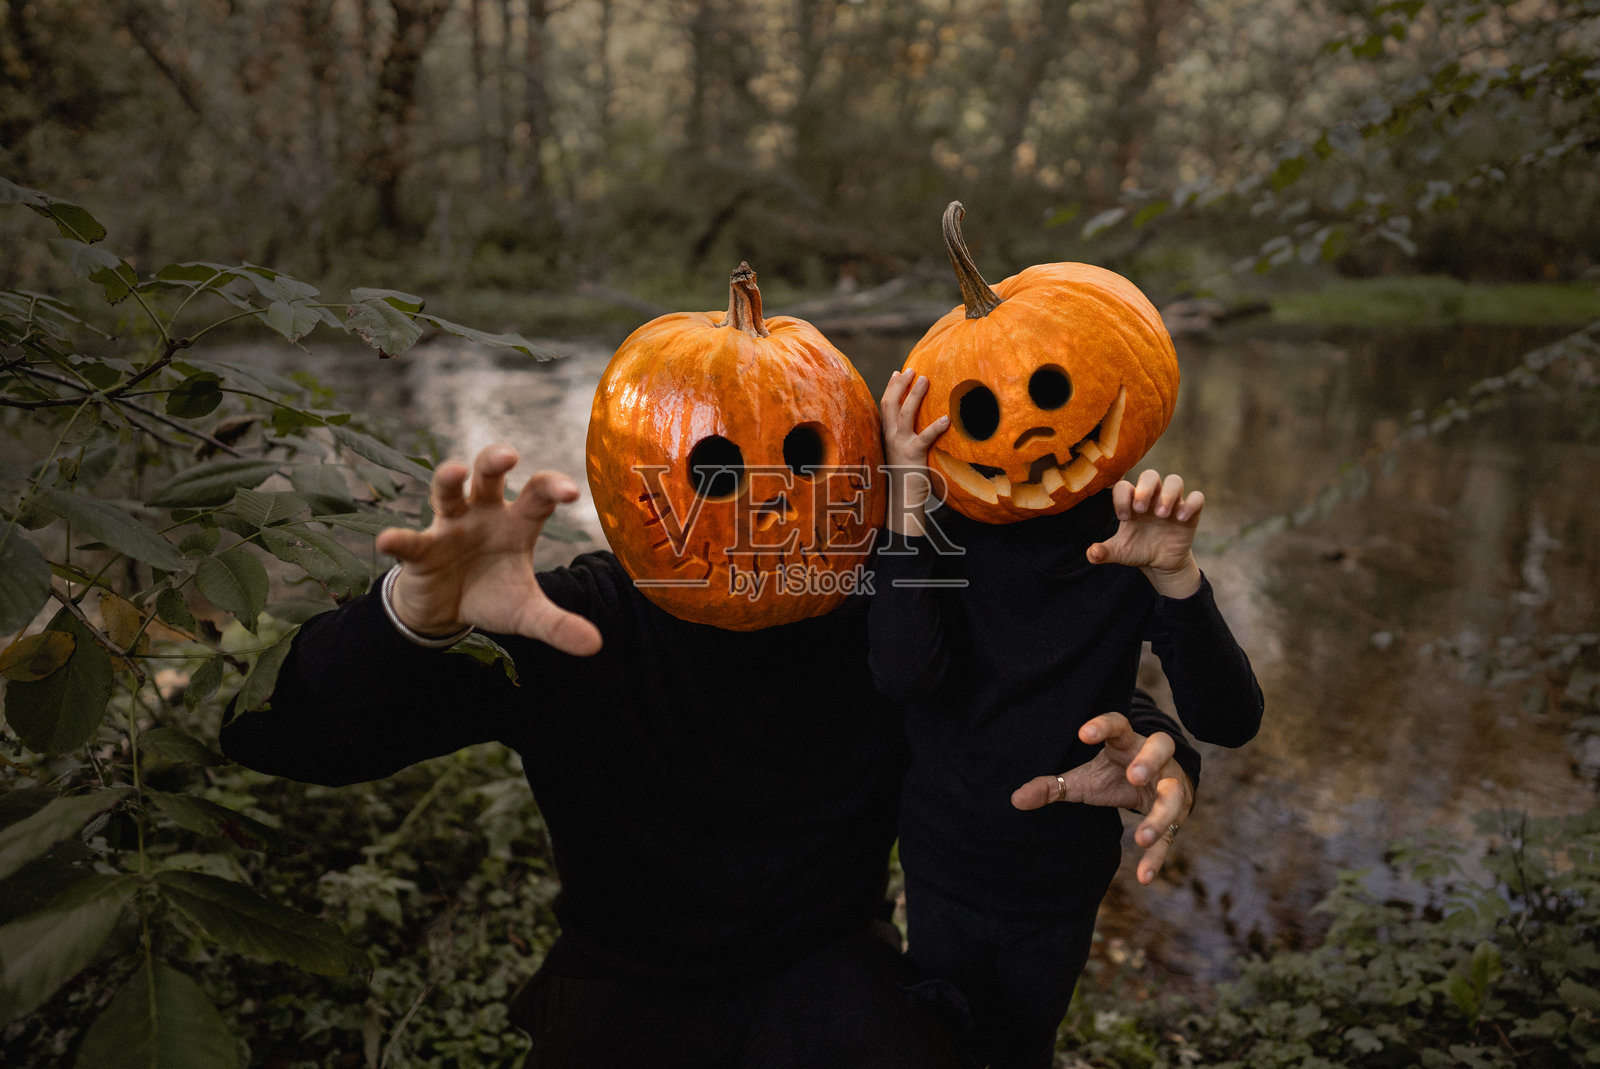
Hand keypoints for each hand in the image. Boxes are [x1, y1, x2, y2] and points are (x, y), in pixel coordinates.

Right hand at [374, 444, 601, 655]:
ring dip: (448, 479)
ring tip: (454, 471)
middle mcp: (483, 514)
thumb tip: (595, 646)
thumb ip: (558, 625)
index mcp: (517, 523)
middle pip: (489, 476)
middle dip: (496, 460)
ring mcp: (450, 526)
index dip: (553, 487)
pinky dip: (399, 540)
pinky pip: (409, 541)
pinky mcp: (421, 549)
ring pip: (448, 493)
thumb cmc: (493, 596)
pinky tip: (388, 541)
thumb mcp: (527, 613)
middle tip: (510, 456)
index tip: (571, 492)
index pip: (538, 495)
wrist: (447, 613)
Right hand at [880, 370, 948, 535]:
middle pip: (890, 404)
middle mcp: (889, 437)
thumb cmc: (903, 477)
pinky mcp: (913, 455)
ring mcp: (900, 445)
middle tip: (912, 370)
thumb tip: (915, 425)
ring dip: (914, 395)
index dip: (890, 387)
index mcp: (886, 435)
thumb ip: (904, 437)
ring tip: (925, 380)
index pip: (884, 405)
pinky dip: (935, 427)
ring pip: (904, 414)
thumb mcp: (900, 453)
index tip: (897, 372)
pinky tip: (946, 419)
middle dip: (900, 385)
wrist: (900, 501)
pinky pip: (925, 438)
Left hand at [1011, 711, 1194, 884]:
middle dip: (1150, 761)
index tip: (1083, 735)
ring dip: (1160, 814)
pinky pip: (1170, 835)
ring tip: (1139, 837)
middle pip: (1162, 747)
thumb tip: (1016, 800)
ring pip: (1174, 794)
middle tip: (1135, 775)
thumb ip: (1053, 786)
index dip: (1103, 726)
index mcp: (1127, 744)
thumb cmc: (1115, 776)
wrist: (1157, 787)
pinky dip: (1157, 856)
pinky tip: (1144, 877)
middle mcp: (1155, 760)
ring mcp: (1169, 786)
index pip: (1119, 725)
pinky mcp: (1175, 815)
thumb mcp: (1084, 779)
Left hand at [1086, 469, 1203, 598]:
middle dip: (1145, 489)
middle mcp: (1151, 498)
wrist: (1160, 563)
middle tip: (1141, 509)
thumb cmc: (1138, 550)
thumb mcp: (1120, 553)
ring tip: (1161, 514)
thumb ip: (1103, 552)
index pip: (1124, 486)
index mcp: (1131, 502)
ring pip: (1175, 481)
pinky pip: (1197, 498)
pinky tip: (1181, 519)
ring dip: (1168, 494)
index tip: (1123, 517)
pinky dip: (1191, 504)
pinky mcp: (1190, 513)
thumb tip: (1091, 554)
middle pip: (1150, 475)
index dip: (1122, 497)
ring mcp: (1171, 503)